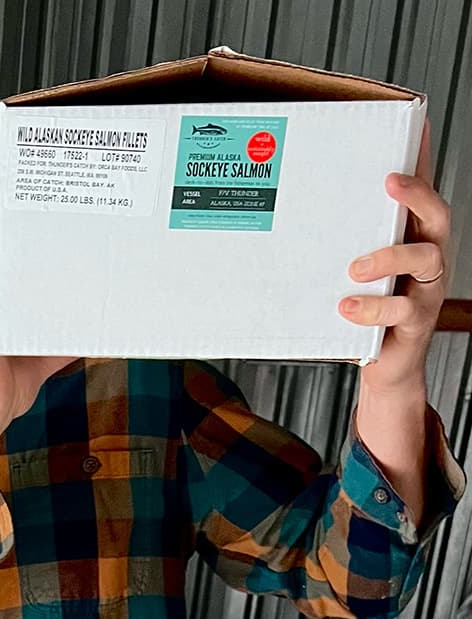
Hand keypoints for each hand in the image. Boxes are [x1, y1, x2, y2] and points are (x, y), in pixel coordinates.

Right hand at [0, 193, 75, 434]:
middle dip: (5, 225)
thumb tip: (93, 335)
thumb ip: (64, 343)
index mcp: (1, 310)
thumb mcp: (46, 357)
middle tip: (19, 194)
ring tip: (1, 196)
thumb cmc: (7, 386)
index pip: (9, 268)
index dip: (16, 240)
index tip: (32, 214)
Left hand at [340, 121, 448, 394]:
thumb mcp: (353, 266)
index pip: (421, 191)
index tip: (415, 123)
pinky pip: (402, 311)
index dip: (421, 158)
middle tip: (390, 181)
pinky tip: (347, 307)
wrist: (384, 362)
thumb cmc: (367, 306)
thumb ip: (344, 235)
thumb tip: (312, 198)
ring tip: (354, 268)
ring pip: (425, 259)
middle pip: (438, 214)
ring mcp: (425, 289)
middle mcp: (427, 257)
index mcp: (412, 237)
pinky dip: (372, 308)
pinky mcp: (415, 322)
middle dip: (416, 194)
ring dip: (389, 257)